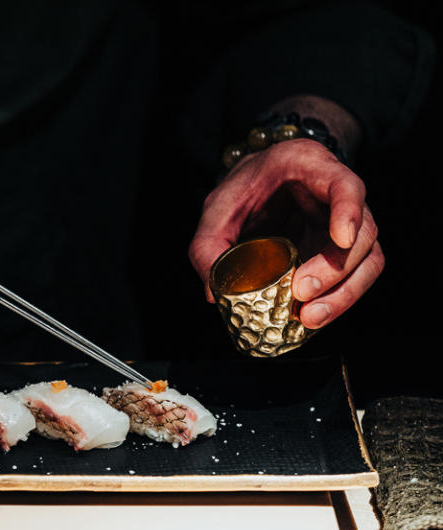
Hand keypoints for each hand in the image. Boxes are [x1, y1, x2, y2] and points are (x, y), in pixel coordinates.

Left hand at [188, 138, 383, 328]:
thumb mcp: (216, 209)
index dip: (348, 211)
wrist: (255, 186)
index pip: (345, 183)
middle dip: (336, 269)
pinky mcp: (345, 250)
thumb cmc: (242, 190)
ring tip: (309, 318)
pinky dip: (338, 299)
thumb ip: (207, 246)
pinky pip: (356, 276)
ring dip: (344, 293)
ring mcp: (349, 223)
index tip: (340, 239)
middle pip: (364, 231)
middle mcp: (340, 194)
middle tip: (302, 294)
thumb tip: (214, 294)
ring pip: (368, 259)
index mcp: (309, 166)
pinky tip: (314, 317)